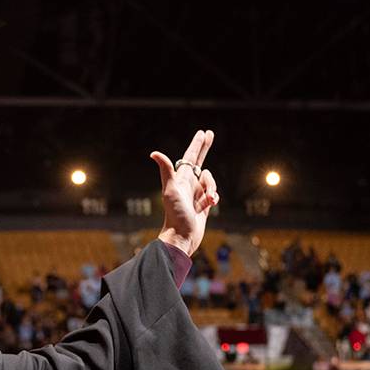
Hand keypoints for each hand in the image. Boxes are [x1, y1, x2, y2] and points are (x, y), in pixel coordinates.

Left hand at [151, 130, 217, 256]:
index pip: (190, 156)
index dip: (197, 144)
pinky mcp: (204, 205)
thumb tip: (154, 153)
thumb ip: (166, 170)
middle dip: (205, 147)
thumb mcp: (170, 190)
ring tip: (208, 199)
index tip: (203, 133)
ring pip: (211, 181)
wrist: (181, 236)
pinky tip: (210, 204)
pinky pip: (214, 195)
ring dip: (212, 187)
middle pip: (199, 161)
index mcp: (180, 178)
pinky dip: (215, 197)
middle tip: (210, 134)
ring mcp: (196, 194)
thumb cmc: (175, 214)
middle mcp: (188, 184)